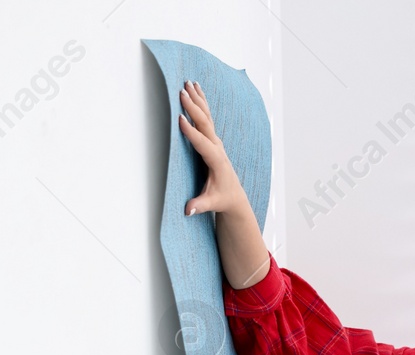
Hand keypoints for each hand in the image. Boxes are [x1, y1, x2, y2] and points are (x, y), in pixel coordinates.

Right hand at [176, 80, 249, 216]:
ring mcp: (217, 141)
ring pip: (206, 116)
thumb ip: (200, 205)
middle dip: (193, 108)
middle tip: (182, 92)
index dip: (191, 132)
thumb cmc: (221, 198)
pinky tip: (195, 89)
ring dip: (197, 99)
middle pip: (205, 124)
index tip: (180, 119)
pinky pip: (206, 117)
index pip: (203, 144)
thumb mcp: (211, 204)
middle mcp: (218, 147)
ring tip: (188, 83)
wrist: (234, 195)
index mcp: (216, 161)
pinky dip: (201, 102)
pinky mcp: (214, 139)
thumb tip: (188, 210)